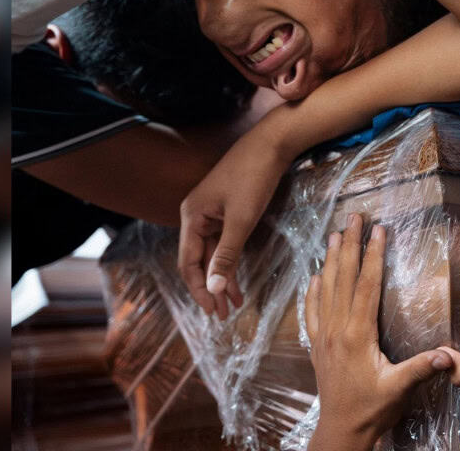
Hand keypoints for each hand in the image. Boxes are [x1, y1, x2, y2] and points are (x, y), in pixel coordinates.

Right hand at [177, 127, 292, 317]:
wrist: (271, 145)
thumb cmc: (254, 178)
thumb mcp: (241, 220)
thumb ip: (226, 255)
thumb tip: (214, 289)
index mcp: (191, 217)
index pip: (187, 263)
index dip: (199, 289)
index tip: (212, 310)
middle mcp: (195, 215)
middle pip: (198, 261)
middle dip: (211, 288)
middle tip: (223, 314)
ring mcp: (210, 213)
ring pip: (211, 254)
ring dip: (221, 278)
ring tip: (233, 303)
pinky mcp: (225, 210)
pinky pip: (222, 242)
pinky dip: (229, 261)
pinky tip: (237, 279)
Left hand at [306, 214, 454, 450]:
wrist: (342, 431)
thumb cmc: (372, 409)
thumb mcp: (399, 389)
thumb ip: (422, 367)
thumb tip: (449, 353)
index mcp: (357, 334)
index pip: (366, 286)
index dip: (372, 256)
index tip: (378, 230)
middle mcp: (336, 329)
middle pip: (343, 278)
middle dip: (349, 245)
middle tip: (353, 217)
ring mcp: (323, 336)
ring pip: (326, 288)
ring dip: (330, 260)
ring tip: (333, 234)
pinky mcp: (317, 345)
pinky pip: (312, 310)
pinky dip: (313, 290)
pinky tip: (315, 276)